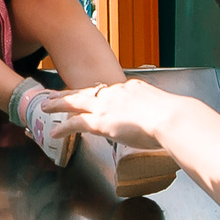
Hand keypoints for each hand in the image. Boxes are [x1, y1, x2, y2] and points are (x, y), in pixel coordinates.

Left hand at [41, 80, 196, 151]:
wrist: (170, 118)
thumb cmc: (174, 118)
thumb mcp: (164, 108)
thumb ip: (156, 113)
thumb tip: (162, 121)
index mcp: (132, 88)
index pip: (108, 89)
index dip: (94, 93)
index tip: (87, 94)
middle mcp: (116, 93)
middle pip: (86, 91)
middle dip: (69, 94)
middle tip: (54, 94)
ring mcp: (106, 106)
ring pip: (74, 102)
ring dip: (58, 104)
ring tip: (45, 106)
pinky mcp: (101, 121)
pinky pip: (76, 123)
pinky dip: (63, 127)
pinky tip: (54, 131)